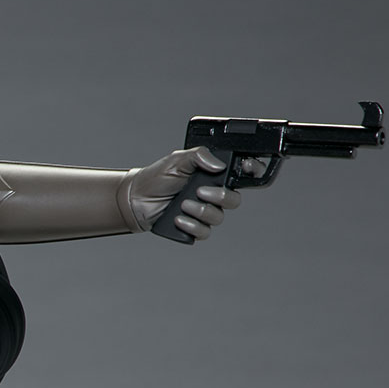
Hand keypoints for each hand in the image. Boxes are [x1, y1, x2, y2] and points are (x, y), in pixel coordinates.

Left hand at [123, 147, 258, 239]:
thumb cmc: (156, 178)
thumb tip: (218, 164)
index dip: (253, 171)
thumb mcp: (176, 160)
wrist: (135, 199)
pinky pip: (204, 232)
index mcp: (213, 175)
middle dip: (219, 197)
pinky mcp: (193, 227)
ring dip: (200, 211)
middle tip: (199, 192)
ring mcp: (203, 212)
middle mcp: (212, 194)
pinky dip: (192, 226)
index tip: (247, 169)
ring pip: (218, 217)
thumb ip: (198, 156)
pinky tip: (178, 218)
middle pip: (234, 200)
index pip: (243, 173)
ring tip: (182, 204)